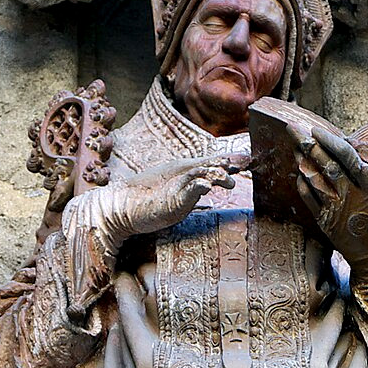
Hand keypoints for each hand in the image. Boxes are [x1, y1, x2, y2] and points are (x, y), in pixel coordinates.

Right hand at [100, 154, 248, 244]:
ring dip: (216, 174)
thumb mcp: (175, 196)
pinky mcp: (170, 197)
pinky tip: (209, 187)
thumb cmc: (146, 203)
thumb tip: (207, 191)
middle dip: (227, 162)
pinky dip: (199, 186)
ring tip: (229, 178)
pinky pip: (187, 189)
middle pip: (208, 164)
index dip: (228, 160)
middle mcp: (180, 174)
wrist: (120, 208)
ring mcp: (175, 184)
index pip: (209, 163)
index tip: (247, 159)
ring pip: (199, 173)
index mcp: (183, 172)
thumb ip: (191, 191)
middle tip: (246, 161)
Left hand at [294, 122, 367, 261]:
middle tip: (293, 129)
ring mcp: (336, 210)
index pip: (348, 157)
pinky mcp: (325, 222)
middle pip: (327, 165)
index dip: (331, 141)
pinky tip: (300, 171)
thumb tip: (362, 141)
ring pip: (315, 180)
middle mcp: (353, 197)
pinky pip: (309, 198)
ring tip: (295, 145)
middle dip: (308, 144)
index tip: (317, 129)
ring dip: (302, 161)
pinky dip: (303, 182)